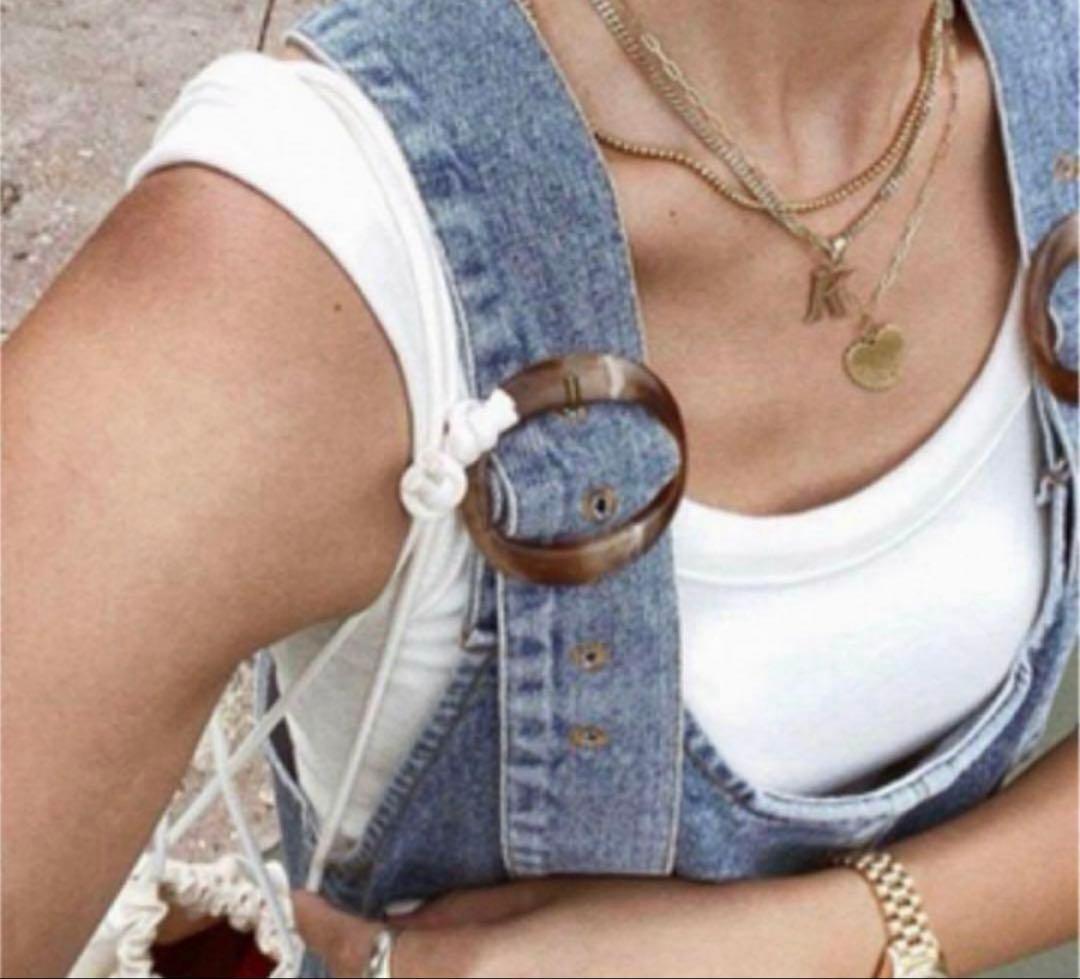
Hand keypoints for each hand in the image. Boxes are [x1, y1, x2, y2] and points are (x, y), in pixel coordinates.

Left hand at [292, 870, 883, 977]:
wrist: (756, 961)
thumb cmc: (656, 912)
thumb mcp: (550, 888)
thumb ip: (460, 913)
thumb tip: (394, 924)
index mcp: (475, 975)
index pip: (358, 955)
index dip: (318, 927)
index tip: (299, 899)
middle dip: (361, 960)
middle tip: (357, 927)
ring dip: (412, 971)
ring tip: (421, 943)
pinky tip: (488, 965)